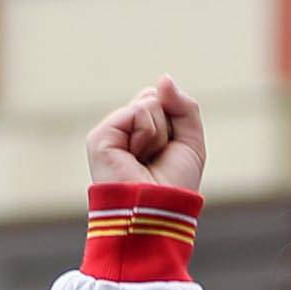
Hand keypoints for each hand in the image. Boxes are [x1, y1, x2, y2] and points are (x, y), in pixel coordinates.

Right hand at [85, 78, 208, 193]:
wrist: (158, 210)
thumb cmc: (174, 186)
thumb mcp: (190, 141)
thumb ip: (183, 106)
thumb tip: (163, 79)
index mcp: (137, 134)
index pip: (159, 100)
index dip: (173, 123)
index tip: (167, 153)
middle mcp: (121, 131)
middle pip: (153, 98)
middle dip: (167, 127)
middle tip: (157, 158)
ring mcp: (109, 133)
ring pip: (148, 103)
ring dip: (159, 135)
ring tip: (146, 160)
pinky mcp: (100, 137)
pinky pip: (139, 111)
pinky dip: (148, 134)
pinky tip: (137, 156)